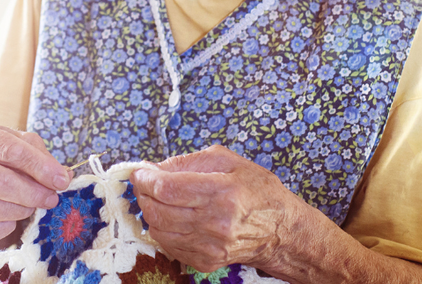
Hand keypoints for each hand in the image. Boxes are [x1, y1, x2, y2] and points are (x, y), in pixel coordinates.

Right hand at [0, 125, 71, 252]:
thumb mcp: (17, 143)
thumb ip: (40, 156)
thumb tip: (64, 176)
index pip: (12, 151)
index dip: (40, 168)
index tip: (61, 181)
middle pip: (0, 183)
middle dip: (32, 194)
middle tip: (50, 199)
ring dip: (20, 211)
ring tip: (30, 206)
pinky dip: (4, 228)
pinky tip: (10, 218)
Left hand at [130, 145, 302, 273]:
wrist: (281, 230)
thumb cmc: (256, 190)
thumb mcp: (227, 161)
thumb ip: (188, 161)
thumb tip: (153, 168)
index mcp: (221, 191)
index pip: (166, 188)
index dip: (145, 179)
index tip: (140, 172)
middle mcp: (215, 222)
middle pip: (157, 210)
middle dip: (143, 194)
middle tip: (145, 184)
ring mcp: (210, 246)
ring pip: (158, 229)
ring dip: (151, 212)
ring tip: (160, 200)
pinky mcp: (206, 261)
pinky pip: (168, 245)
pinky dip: (163, 229)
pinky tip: (173, 217)